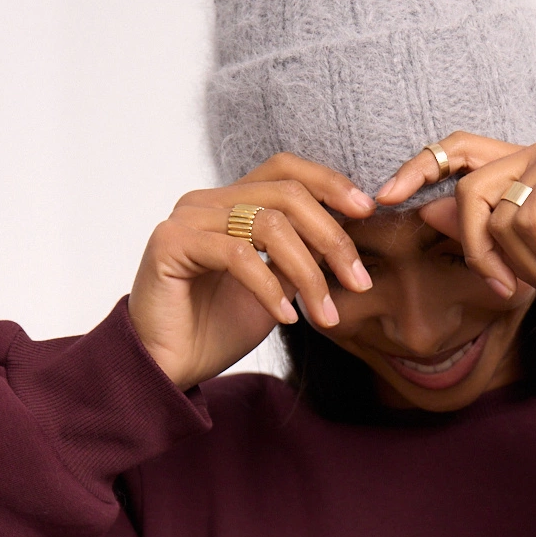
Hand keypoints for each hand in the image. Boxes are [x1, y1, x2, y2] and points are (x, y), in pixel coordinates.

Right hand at [127, 155, 375, 388]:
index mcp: (231, 202)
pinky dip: (270, 288)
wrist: (168, 366)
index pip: (286, 171)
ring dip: (309, 272)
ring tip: (325, 313)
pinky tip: (286, 317)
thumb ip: (300, 257)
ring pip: (268, 224)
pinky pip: (238, 255)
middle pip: (286, 194)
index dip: (330, 183)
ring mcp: (187, 218)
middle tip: (359, 281)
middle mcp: (207, 201)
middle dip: (332, 238)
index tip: (367, 212)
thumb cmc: (217, 329)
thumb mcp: (275, 287)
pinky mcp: (170, 243)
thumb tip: (345, 239)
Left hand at [377, 132, 535, 299]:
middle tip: (501, 290)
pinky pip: (528, 224)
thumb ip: (485, 231)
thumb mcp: (534, 255)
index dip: (419, 167)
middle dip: (475, 250)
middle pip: (469, 193)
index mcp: (525, 165)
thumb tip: (428, 214)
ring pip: (499, 218)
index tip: (383, 196)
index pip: (458, 149)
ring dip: (529, 265)